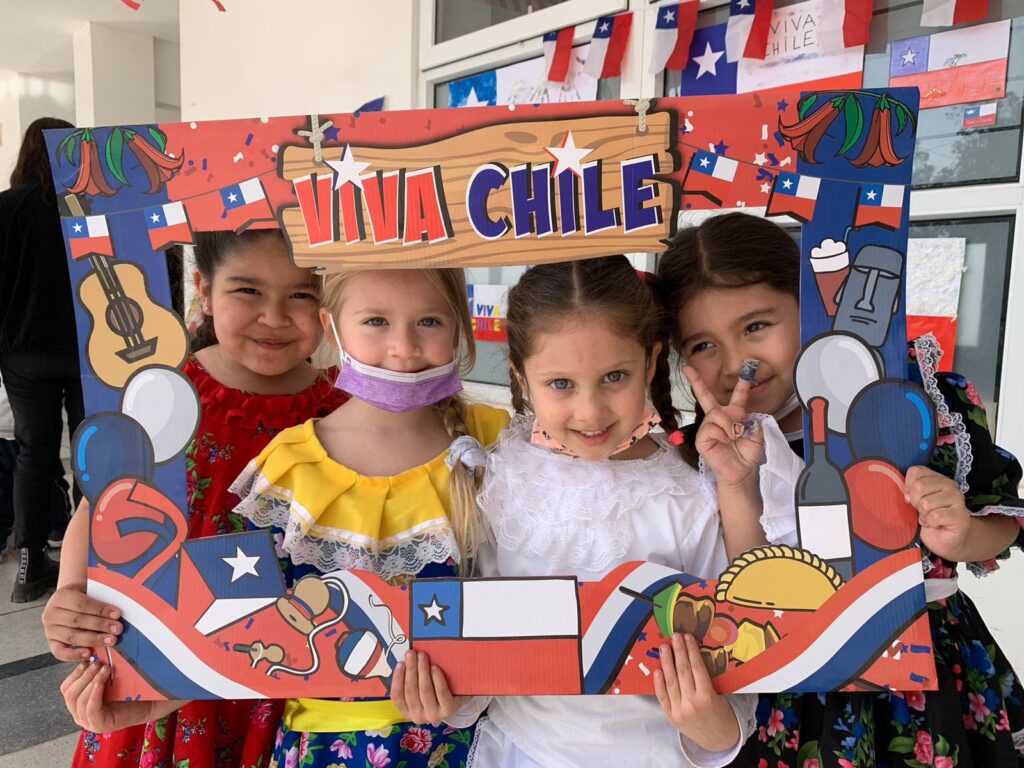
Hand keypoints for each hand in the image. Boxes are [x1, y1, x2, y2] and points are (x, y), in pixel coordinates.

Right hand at [42, 586, 122, 661]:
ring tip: (110, 640)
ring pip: (72, 636)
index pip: (82, 604)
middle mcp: (52, 614)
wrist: (69, 601)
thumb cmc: (84, 596)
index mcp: (61, 596)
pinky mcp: (52, 643)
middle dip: (100, 625)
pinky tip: (89, 653)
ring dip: (94, 639)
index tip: (117, 614)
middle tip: (117, 629)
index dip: (100, 610)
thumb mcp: (90, 590)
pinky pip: (60, 652)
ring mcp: (50, 630)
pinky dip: (74, 655)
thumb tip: (118, 608)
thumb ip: (100, 597)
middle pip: (78, 621)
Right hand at [60, 661, 182, 732]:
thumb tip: (90, 651)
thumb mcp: (109, 678)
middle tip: (97, 663)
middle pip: (70, 694)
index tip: (86, 659)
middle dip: (83, 676)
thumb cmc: (130, 690)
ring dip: (90, 681)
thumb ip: (97, 670)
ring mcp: (89, 722)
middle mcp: (80, 714)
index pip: (66, 688)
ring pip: (79, 700)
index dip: (75, 673)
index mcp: (80, 703)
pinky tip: (101, 681)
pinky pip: (90, 708)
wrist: (150, 702)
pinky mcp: (99, 725)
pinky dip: (94, 693)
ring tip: (104, 668)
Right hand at [391, 650, 464, 726]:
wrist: (458, 700)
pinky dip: (437, 679)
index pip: (397, 695)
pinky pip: (441, 692)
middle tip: (411, 653)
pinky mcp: (448, 710)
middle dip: (410, 669)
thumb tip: (405, 660)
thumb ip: (411, 679)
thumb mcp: (419, 688)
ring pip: (424, 690)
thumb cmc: (434, 690)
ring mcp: (433, 715)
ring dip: (422, 670)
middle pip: (411, 690)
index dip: (397, 678)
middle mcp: (418, 716)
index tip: (400, 662)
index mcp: (407, 711)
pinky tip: (435, 668)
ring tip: (422, 656)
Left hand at [654, 633, 739, 753]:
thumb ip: (705, 679)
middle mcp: (691, 704)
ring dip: (667, 662)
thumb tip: (692, 655)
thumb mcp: (719, 695)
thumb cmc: (722, 714)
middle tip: (675, 636)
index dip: (691, 651)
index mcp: (707, 697)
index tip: (688, 637)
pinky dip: (659, 683)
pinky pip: (662, 696)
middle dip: (679, 651)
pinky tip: (657, 670)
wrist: (718, 741)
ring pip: (671, 681)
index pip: (697, 668)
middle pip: (683, 672)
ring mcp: (679, 711)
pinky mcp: (670, 717)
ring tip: (664, 648)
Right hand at [685, 365, 764, 487]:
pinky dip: (722, 433)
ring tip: (734, 438)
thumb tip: (733, 420)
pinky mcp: (701, 438)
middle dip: (696, 381)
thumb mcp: (756, 434)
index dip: (742, 384)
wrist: (742, 471)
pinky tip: (725, 441)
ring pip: (716, 414)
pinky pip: (711, 427)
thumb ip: (749, 421)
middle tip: (687, 368)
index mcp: (734, 416)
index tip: (747, 369)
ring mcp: (708, 427)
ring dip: (729, 426)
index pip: (737, 397)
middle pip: (706, 396)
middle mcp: (718, 418)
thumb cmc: (748, 454)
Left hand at [906, 466, 971, 559]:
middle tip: (923, 511)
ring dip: (924, 515)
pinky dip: (930, 523)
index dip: (908, 487)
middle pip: (919, 486)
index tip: (911, 499)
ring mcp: (957, 499)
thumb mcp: (914, 501)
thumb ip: (909, 491)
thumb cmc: (927, 517)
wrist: (944, 539)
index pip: (915, 472)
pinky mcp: (960, 515)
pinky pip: (935, 516)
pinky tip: (936, 524)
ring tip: (930, 518)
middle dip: (915, 503)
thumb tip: (906, 494)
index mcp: (936, 477)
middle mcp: (949, 484)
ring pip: (926, 503)